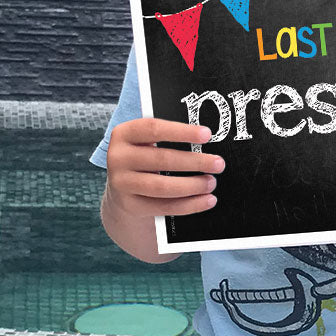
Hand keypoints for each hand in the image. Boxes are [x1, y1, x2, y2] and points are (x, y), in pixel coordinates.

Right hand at [104, 117, 223, 218]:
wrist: (123, 189)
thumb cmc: (146, 158)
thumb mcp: (149, 143)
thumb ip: (169, 139)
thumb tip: (206, 139)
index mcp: (124, 133)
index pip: (154, 128)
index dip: (182, 131)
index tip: (207, 134)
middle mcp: (117, 157)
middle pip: (162, 159)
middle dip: (195, 162)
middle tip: (218, 164)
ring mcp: (121, 183)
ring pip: (163, 186)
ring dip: (193, 186)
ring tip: (211, 183)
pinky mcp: (130, 205)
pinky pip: (164, 206)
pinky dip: (189, 205)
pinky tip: (207, 200)